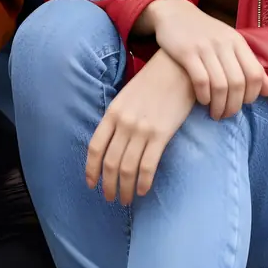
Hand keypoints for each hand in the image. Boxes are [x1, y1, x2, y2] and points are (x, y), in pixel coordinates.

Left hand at [86, 48, 195, 204]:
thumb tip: (112, 143)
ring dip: (125, 188)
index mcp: (112, 112)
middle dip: (108, 185)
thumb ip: (118, 118)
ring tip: (126, 199)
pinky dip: (143, 182)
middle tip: (110, 198)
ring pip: (127, 168)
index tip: (91, 184)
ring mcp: (141, 129)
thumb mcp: (127, 96)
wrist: (177, 68)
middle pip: (110, 162)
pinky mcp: (161, 134)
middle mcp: (123, 122)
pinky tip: (142, 190)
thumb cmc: (153, 82)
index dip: (91, 169)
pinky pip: (148, 165)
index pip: (95, 147)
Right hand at [134, 0, 267, 120]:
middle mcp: (223, 43)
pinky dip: (204, 96)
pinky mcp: (186, 52)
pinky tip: (203, 101)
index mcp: (237, 41)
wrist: (174, 13)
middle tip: (227, 115)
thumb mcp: (230, 44)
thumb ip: (250, 65)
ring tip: (215, 113)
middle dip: (234, 105)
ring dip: (219, 105)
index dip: (252, 95)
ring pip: (220, 85)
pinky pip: (201, 80)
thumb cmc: (205, 33)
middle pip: (238, 83)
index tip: (244, 104)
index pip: (255, 74)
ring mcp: (204, 47)